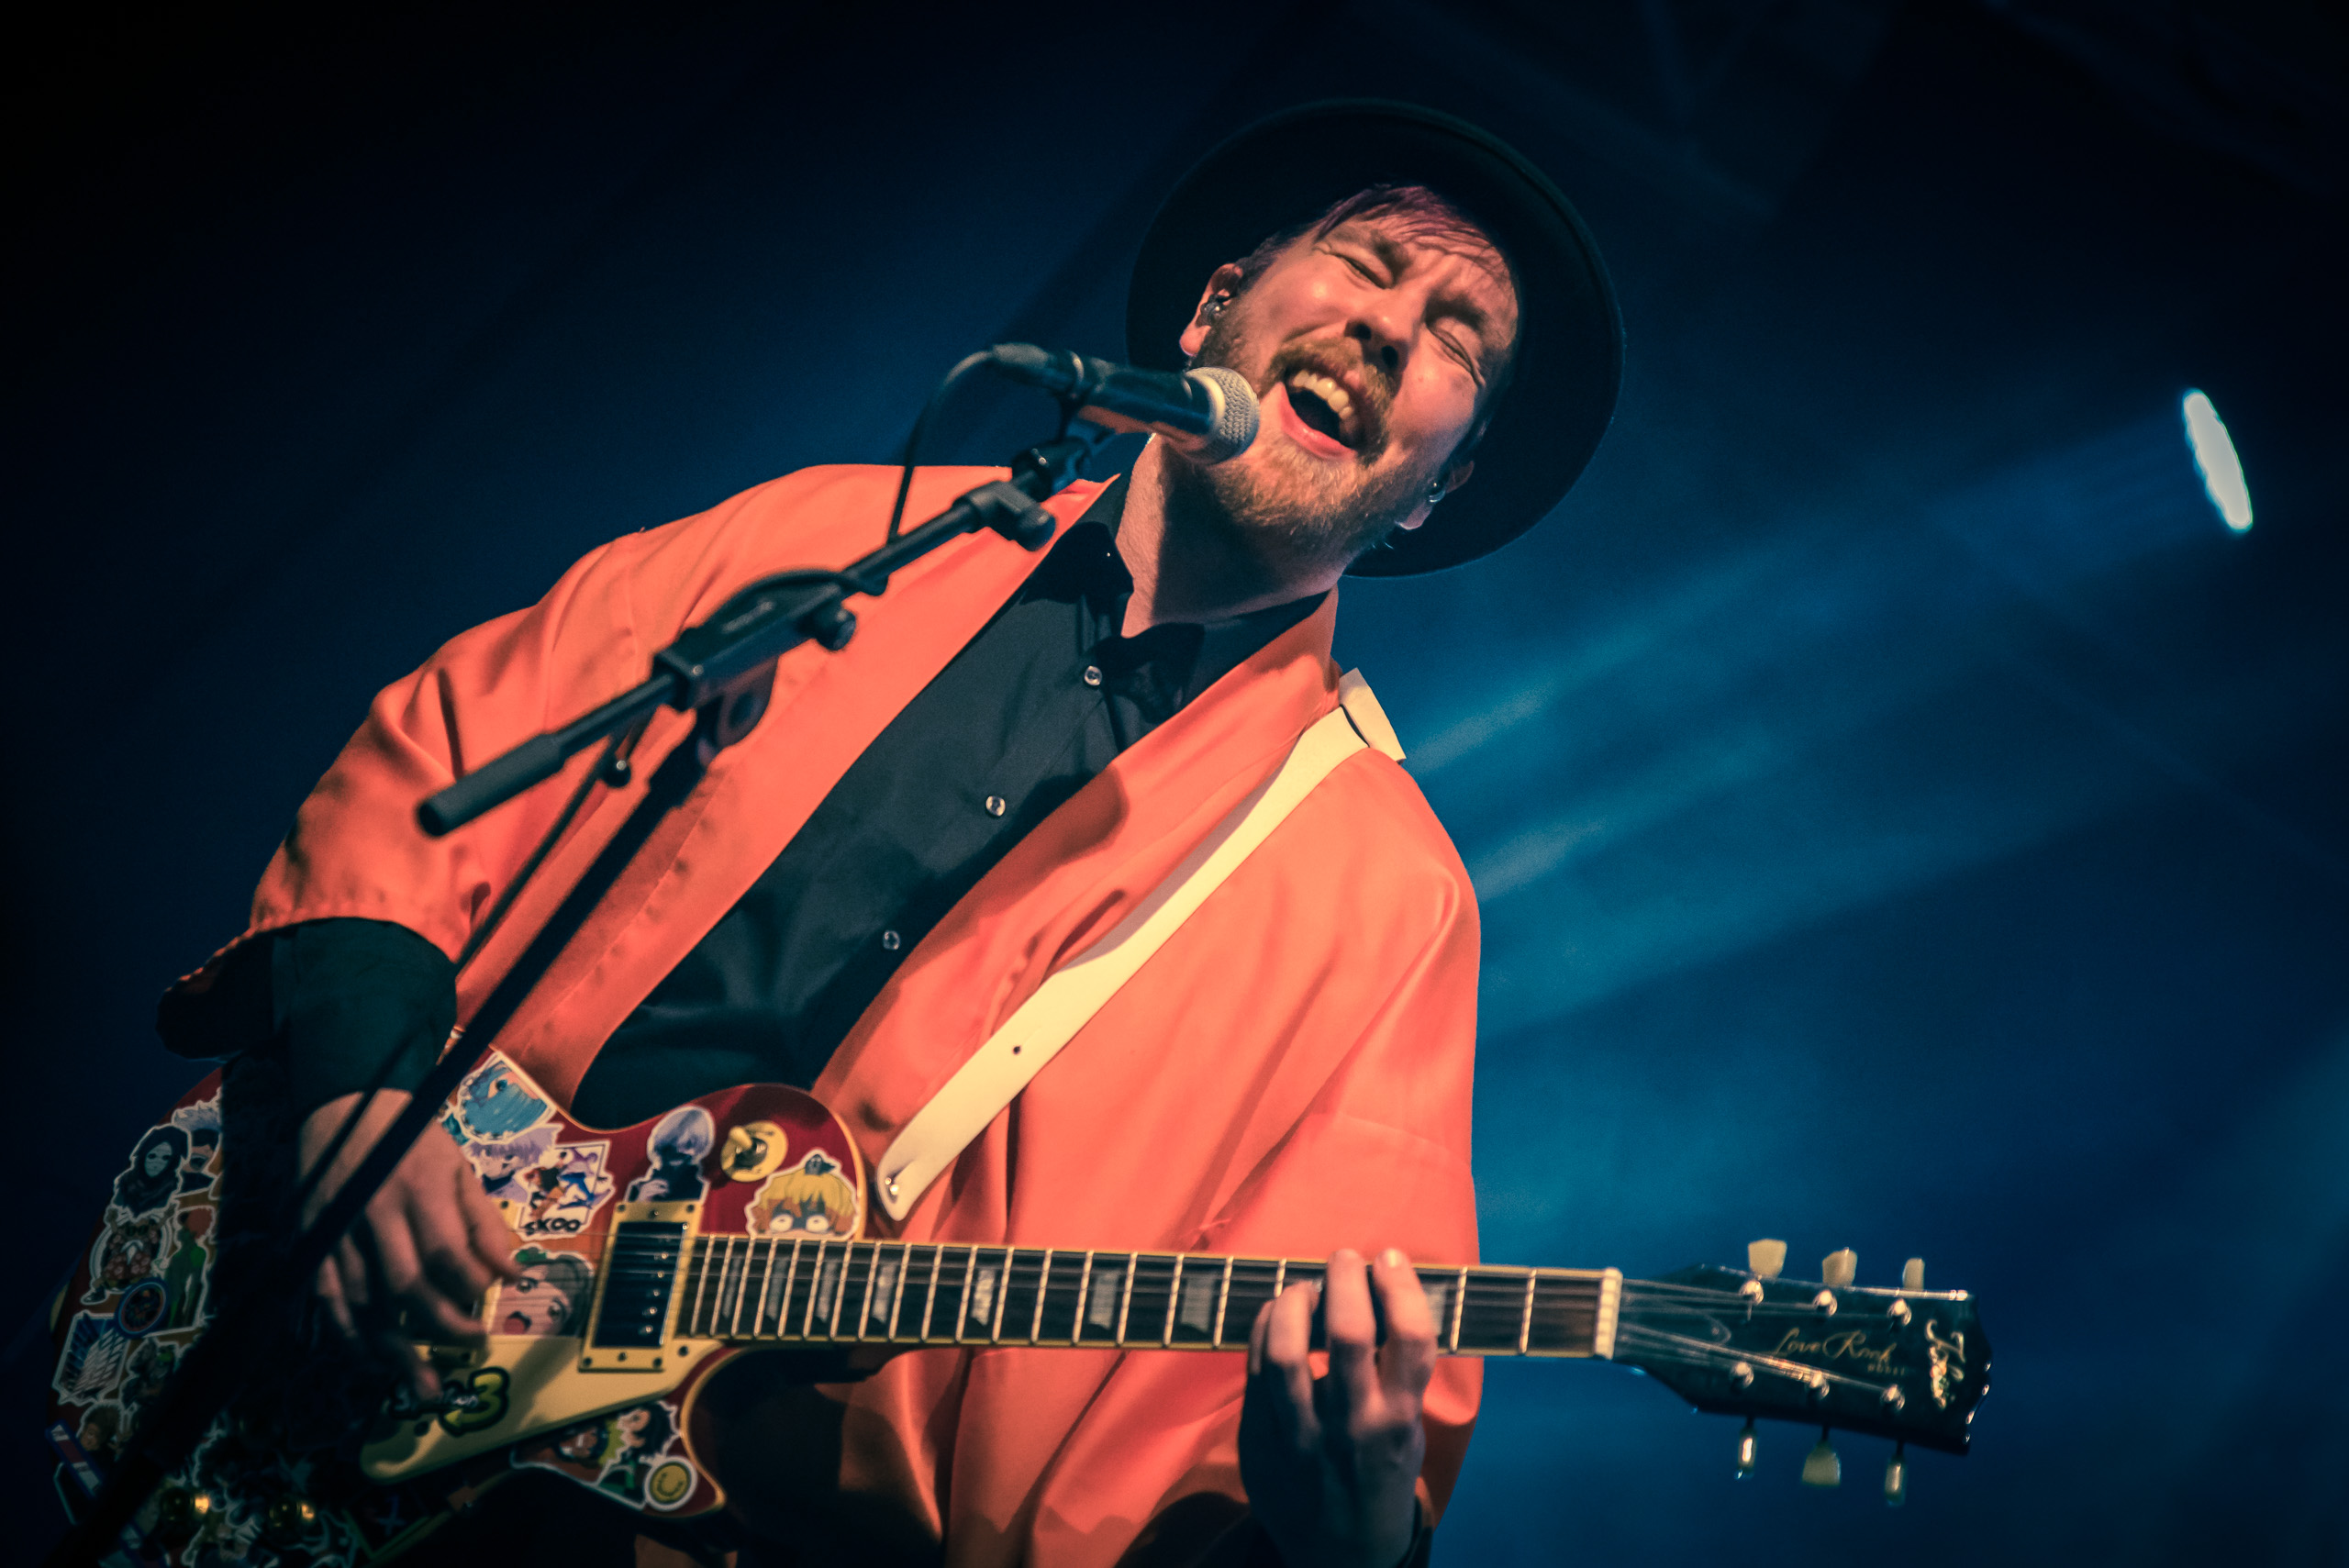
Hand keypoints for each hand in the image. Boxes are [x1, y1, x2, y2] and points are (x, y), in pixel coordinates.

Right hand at [298, 1090, 521, 1397]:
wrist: (347, 1111)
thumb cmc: (414, 1142)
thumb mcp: (459, 1169)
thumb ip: (485, 1224)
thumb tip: (513, 1274)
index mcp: (419, 1188)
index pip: (447, 1254)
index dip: (471, 1289)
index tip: (488, 1309)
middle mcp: (375, 1212)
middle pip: (406, 1285)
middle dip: (441, 1327)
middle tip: (470, 1347)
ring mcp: (338, 1229)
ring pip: (365, 1301)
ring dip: (395, 1346)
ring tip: (423, 1382)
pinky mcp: (312, 1242)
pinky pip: (328, 1299)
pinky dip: (349, 1335)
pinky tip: (373, 1360)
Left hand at [1240, 1248, 1433, 1567]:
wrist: (1340, 1554)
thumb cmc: (1379, 1475)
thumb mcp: (1407, 1433)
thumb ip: (1398, 1374)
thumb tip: (1383, 1292)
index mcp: (1400, 1421)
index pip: (1411, 1337)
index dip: (1401, 1286)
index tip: (1390, 1261)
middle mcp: (1354, 1426)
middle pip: (1348, 1331)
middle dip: (1346, 1279)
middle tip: (1345, 1260)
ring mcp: (1302, 1434)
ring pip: (1288, 1349)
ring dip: (1296, 1300)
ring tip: (1305, 1288)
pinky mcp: (1260, 1439)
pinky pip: (1255, 1368)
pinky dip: (1266, 1328)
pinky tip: (1277, 1313)